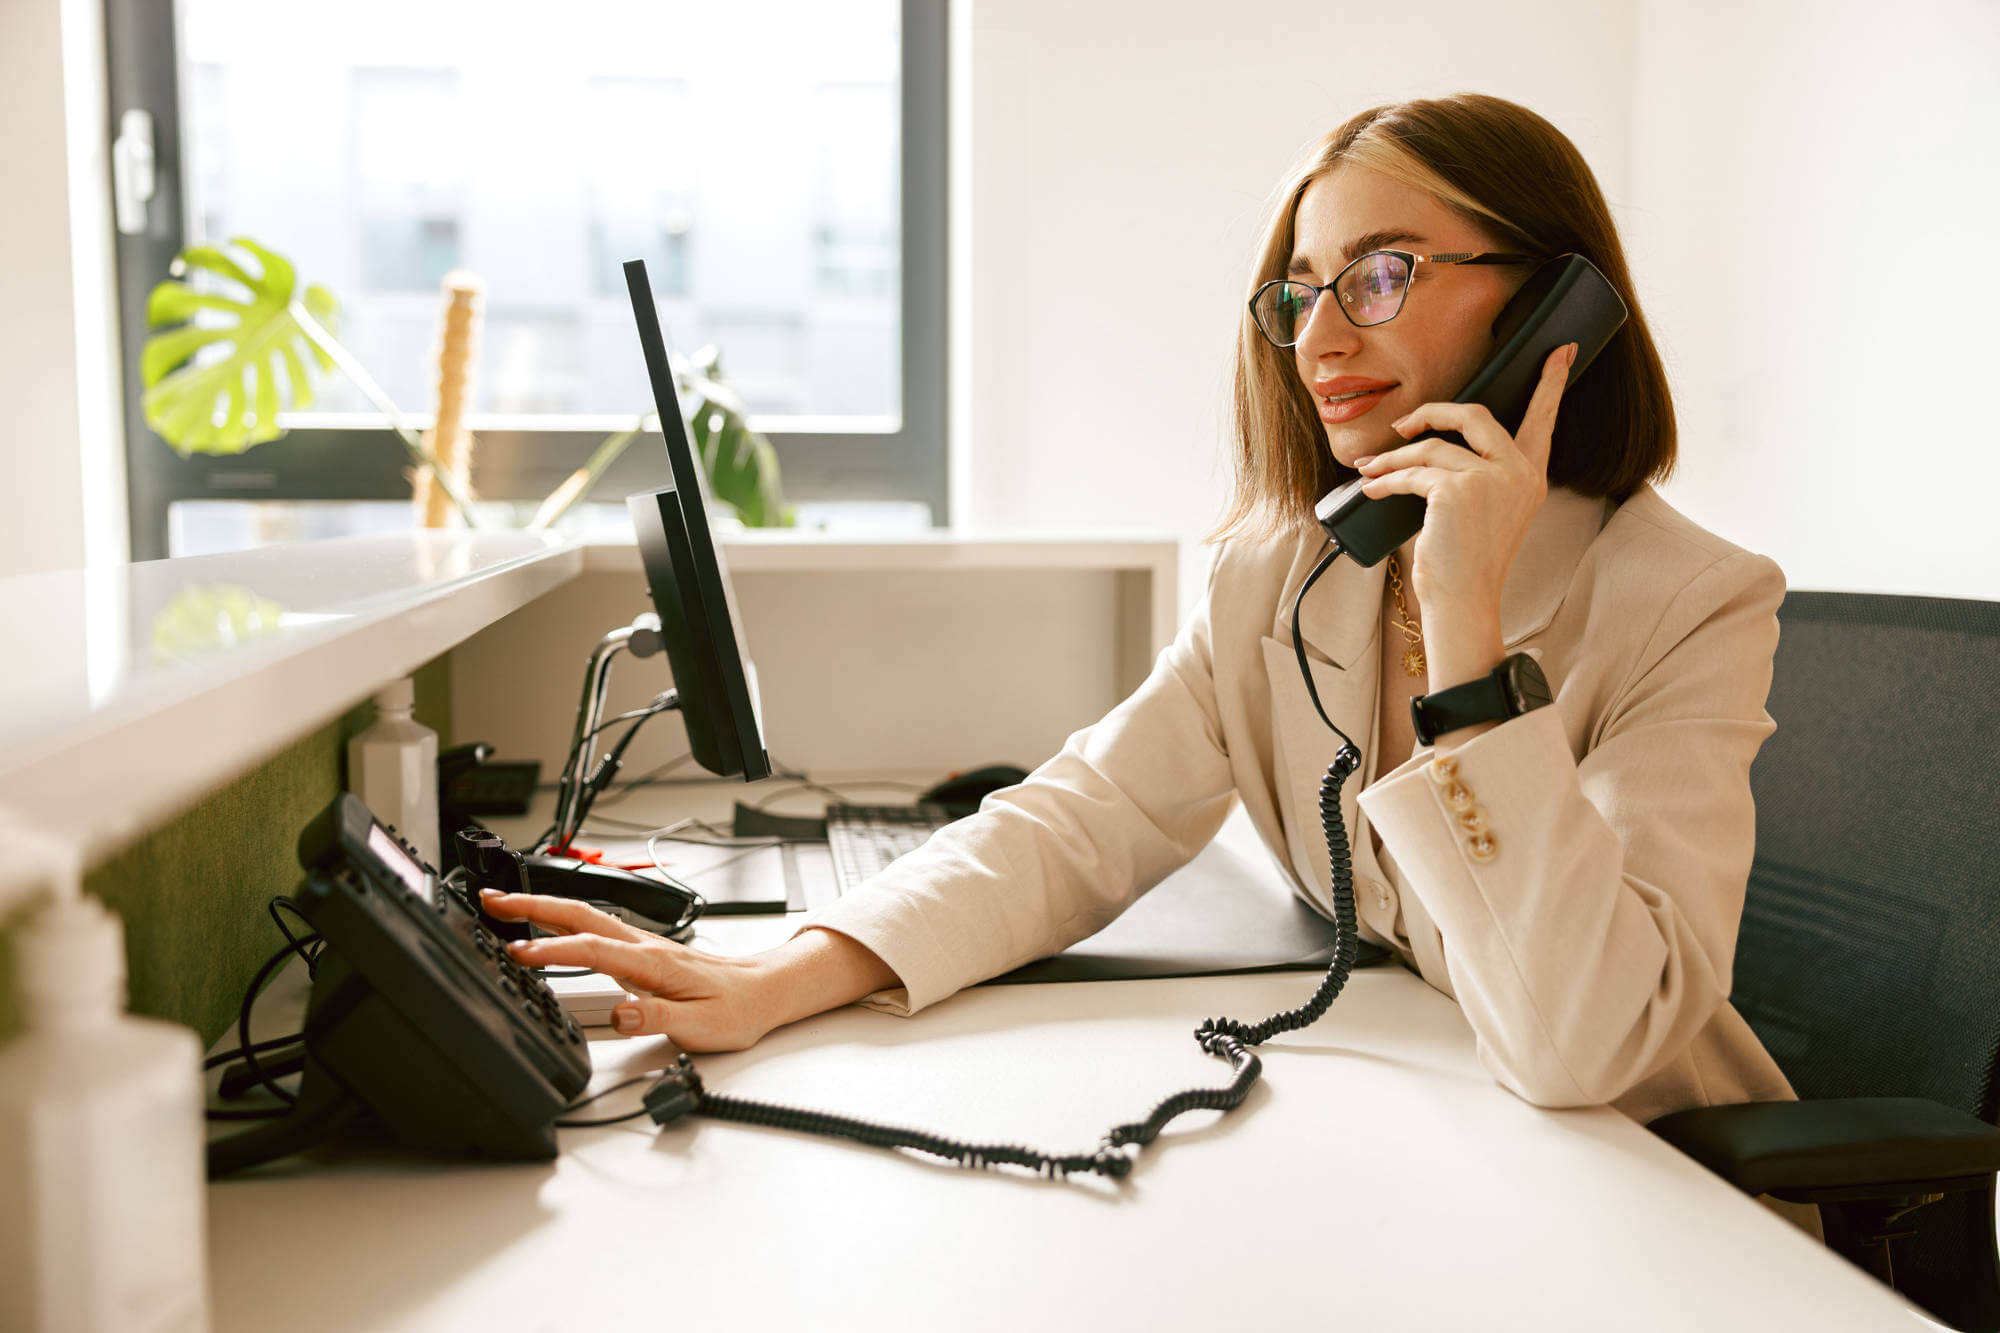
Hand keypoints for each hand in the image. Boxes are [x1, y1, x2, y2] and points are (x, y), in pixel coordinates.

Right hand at [481, 889, 775, 1050]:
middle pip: (579, 916)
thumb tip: (621, 1014)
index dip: (551, 950)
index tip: (516, 953)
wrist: (764, 991)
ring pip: (585, 917)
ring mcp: (642, 944)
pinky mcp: (643, 950)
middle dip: (533, 905)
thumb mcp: (702, 1026)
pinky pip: (595, 928)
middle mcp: (644, 945)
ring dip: (544, 908)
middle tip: (491, 903)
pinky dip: (564, 921)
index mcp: (653, 962)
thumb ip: (658, 1020)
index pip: (591, 950)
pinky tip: (550, 925)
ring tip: (506, 907)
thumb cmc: (737, 1009)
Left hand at [1352, 342, 1577, 616]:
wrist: (1463, 603)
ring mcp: (1491, 479)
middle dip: (1433, 412)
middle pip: (1475, 414)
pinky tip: (1373, 489)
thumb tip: (1430, 442)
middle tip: (1403, 425)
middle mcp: (1519, 473)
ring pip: (1432, 446)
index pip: (1544, 420)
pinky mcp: (1457, 491)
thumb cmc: (1467, 562)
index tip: (1562, 349)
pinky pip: (1413, 471)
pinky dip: (1387, 479)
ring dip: (1394, 457)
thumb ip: (1476, 474)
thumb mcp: (1485, 511)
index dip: (1551, 383)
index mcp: (1532, 476)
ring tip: (1371, 471)